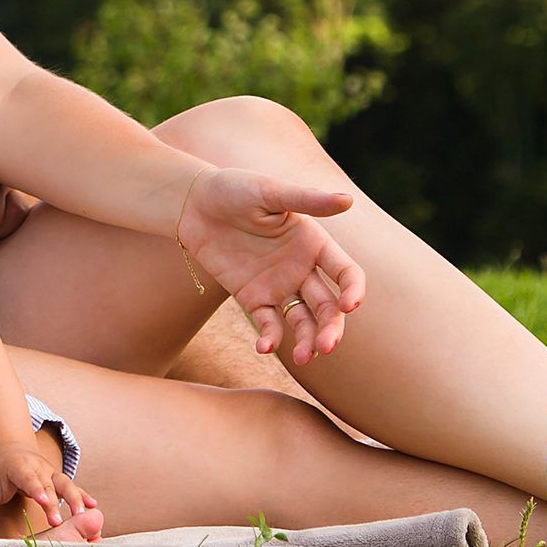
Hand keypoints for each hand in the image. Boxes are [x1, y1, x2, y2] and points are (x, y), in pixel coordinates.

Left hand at [0, 446, 100, 538]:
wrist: (11, 451)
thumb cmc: (0, 473)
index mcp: (21, 468)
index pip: (29, 479)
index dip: (37, 489)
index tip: (43, 501)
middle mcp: (39, 468)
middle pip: (49, 485)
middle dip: (55, 502)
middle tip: (60, 522)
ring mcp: (52, 472)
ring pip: (66, 484)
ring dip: (76, 498)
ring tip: (84, 514)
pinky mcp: (59, 478)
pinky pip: (74, 486)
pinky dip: (84, 495)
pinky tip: (94, 506)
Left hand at [178, 166, 367, 366]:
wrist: (193, 204)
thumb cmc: (234, 188)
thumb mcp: (269, 192)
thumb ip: (305, 200)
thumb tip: (347, 200)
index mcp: (315, 243)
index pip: (346, 273)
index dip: (353, 290)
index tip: (350, 306)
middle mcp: (303, 268)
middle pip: (327, 305)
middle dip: (331, 327)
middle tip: (327, 347)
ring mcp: (279, 285)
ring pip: (303, 320)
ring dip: (307, 340)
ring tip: (303, 358)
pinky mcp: (253, 298)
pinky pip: (268, 324)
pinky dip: (270, 338)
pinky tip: (264, 347)